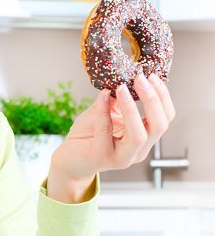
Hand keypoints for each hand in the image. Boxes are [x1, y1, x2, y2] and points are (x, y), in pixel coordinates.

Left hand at [47, 74, 175, 201]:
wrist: (70, 159)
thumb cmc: (88, 135)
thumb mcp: (105, 113)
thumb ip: (115, 100)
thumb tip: (122, 78)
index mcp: (144, 138)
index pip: (165, 118)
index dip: (162, 96)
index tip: (151, 76)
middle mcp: (138, 150)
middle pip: (159, 126)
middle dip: (152, 100)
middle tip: (140, 78)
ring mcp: (122, 157)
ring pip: (139, 136)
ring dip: (132, 108)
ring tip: (122, 88)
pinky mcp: (102, 158)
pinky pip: (105, 133)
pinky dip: (104, 112)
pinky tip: (103, 96)